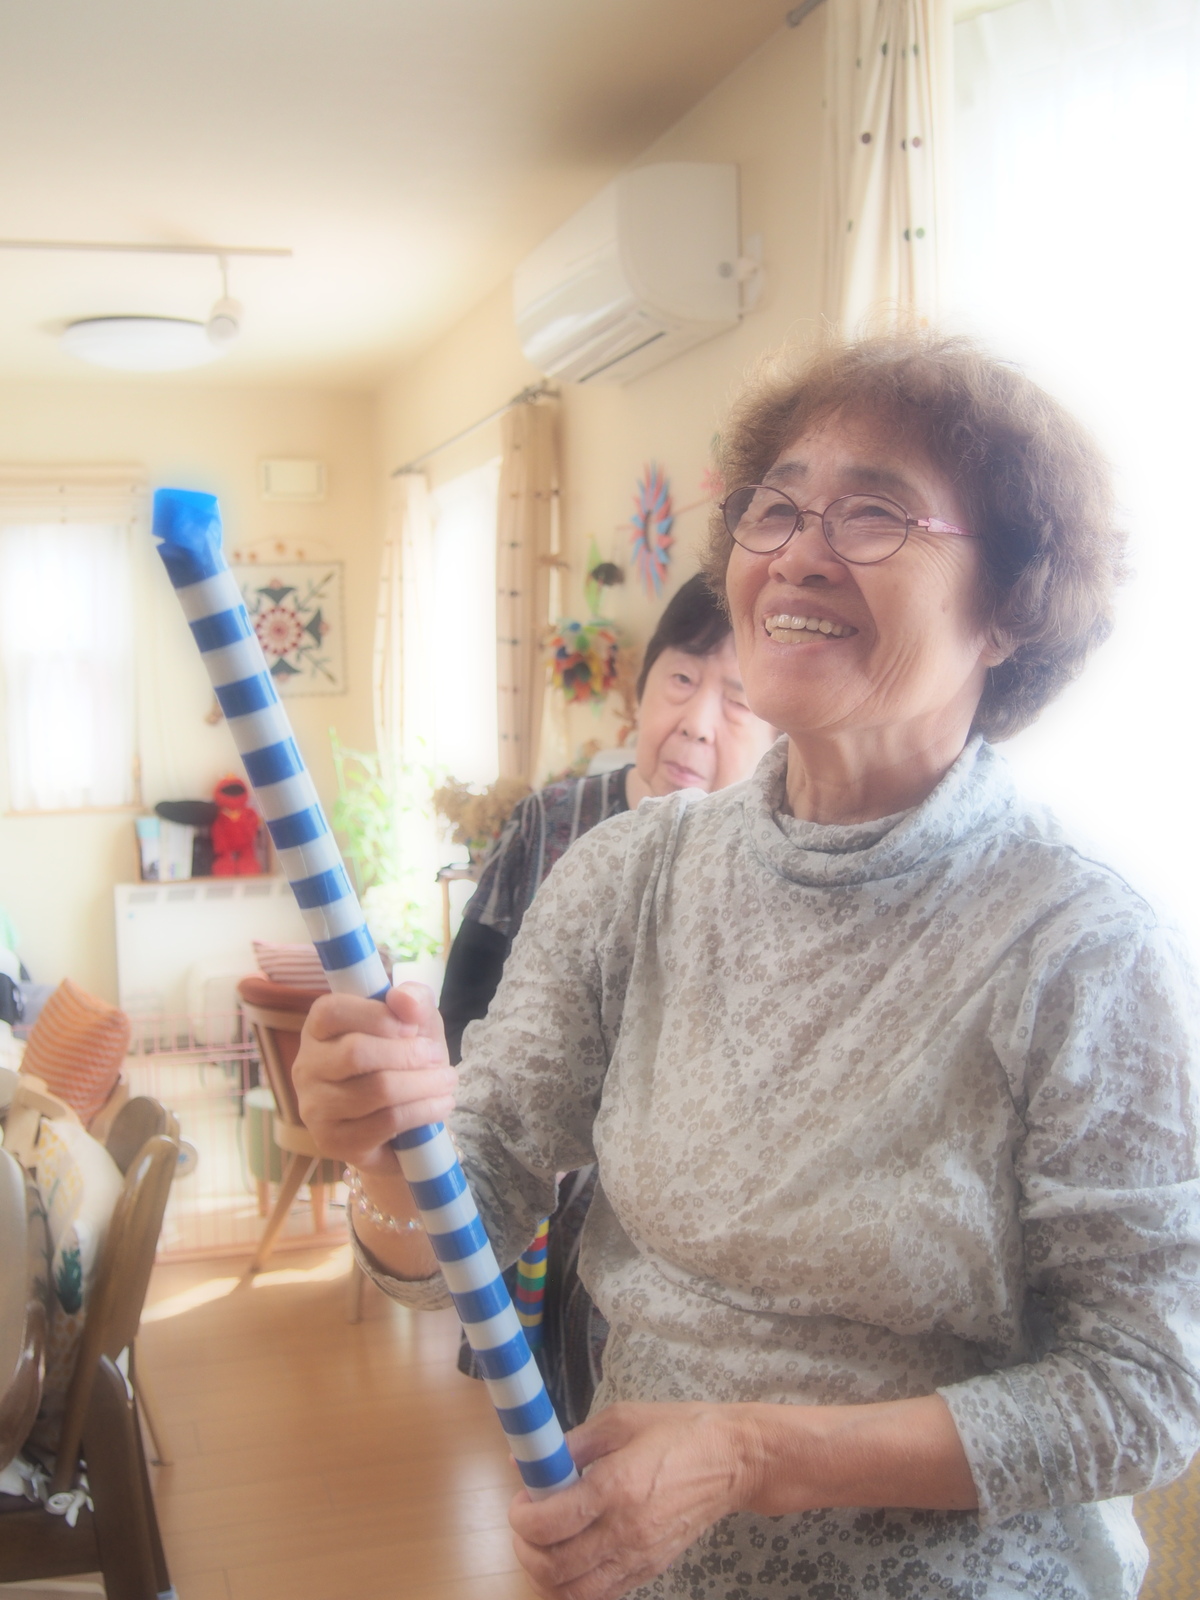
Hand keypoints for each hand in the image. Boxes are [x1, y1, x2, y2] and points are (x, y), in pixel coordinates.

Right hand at [292, 983, 456, 1176]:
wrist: (403, 1123)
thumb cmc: (403, 1061)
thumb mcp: (415, 1023)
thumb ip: (413, 1000)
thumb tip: (404, 999)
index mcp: (318, 1029)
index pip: (333, 1012)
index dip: (378, 1016)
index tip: (412, 1028)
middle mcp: (307, 1067)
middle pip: (356, 1053)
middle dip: (409, 1054)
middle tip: (438, 1057)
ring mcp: (316, 1108)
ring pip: (376, 1090)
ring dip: (424, 1084)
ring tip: (446, 1082)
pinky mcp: (334, 1141)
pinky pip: (385, 1122)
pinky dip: (422, 1111)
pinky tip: (439, 1105)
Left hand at [508, 1402, 749, 1599]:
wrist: (731, 1461)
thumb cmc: (676, 1431)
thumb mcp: (620, 1421)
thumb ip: (572, 1444)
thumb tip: (527, 1457)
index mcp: (616, 1486)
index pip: (549, 1522)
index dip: (521, 1516)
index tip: (520, 1500)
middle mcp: (625, 1530)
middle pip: (554, 1567)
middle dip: (525, 1549)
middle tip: (525, 1524)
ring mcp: (639, 1556)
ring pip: (574, 1593)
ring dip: (545, 1575)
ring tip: (543, 1545)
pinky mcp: (651, 1570)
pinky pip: (601, 1596)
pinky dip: (574, 1588)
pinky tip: (570, 1561)